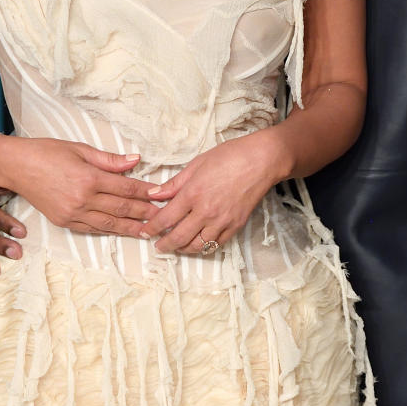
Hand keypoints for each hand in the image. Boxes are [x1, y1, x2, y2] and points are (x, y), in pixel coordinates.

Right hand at [11, 139, 161, 235]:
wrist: (15, 167)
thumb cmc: (46, 152)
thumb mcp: (80, 149)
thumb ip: (110, 160)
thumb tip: (136, 161)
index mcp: (89, 178)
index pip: (126, 187)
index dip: (145, 192)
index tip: (161, 194)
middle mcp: (83, 199)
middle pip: (121, 208)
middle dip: (144, 213)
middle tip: (163, 216)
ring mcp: (73, 214)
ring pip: (109, 224)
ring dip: (131, 228)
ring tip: (149, 231)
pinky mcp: (64, 222)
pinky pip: (92, 229)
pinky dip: (109, 231)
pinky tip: (122, 232)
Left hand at [141, 134, 283, 253]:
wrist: (262, 160)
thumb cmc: (230, 156)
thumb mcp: (197, 164)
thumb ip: (174, 183)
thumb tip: (154, 194)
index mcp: (193, 193)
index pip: (165, 218)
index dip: (152, 228)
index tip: (145, 232)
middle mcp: (205, 211)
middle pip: (178, 237)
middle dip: (164, 245)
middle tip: (157, 246)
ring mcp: (222, 221)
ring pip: (197, 246)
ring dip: (183, 249)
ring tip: (176, 247)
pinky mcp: (236, 226)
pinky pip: (216, 244)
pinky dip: (204, 248)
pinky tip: (198, 244)